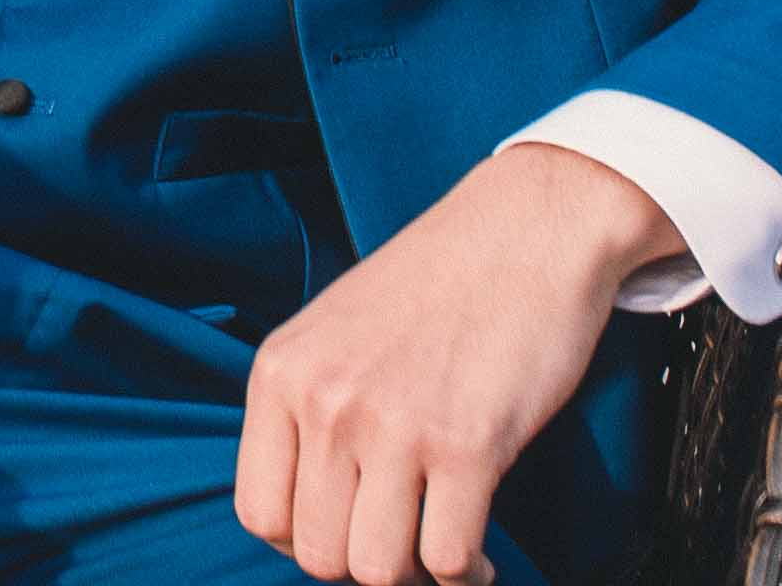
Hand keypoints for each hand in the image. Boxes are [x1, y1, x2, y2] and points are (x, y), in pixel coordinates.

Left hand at [233, 140, 673, 582]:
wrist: (523, 230)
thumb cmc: (434, 285)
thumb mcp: (332, 330)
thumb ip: (308, 406)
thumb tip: (310, 505)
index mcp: (280, 373)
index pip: (258, 513)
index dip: (304, 540)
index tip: (347, 528)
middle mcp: (324, 401)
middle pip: (316, 553)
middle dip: (362, 564)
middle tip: (402, 543)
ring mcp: (393, 425)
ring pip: (375, 570)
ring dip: (412, 576)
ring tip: (439, 552)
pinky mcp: (468, 445)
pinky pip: (448, 559)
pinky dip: (466, 575)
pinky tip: (480, 554)